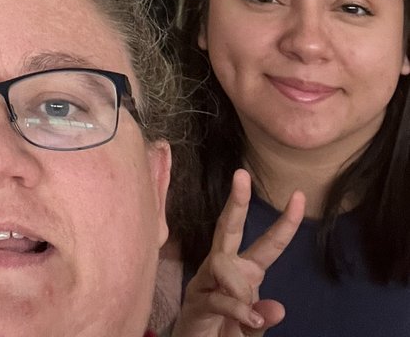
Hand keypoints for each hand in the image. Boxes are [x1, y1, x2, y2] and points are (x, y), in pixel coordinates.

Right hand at [172, 170, 303, 336]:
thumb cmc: (223, 334)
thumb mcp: (250, 330)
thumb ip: (262, 319)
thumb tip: (278, 308)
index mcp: (245, 272)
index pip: (268, 244)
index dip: (285, 222)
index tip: (299, 195)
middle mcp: (224, 268)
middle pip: (229, 227)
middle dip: (236, 201)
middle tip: (241, 174)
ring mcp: (206, 281)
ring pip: (223, 263)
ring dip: (240, 289)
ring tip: (249, 315)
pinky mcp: (195, 300)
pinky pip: (218, 296)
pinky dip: (237, 309)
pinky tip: (248, 318)